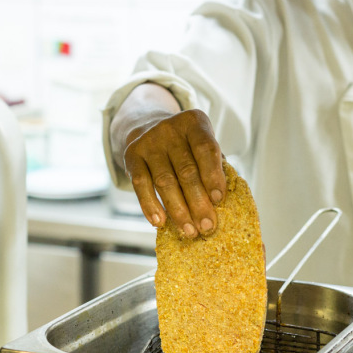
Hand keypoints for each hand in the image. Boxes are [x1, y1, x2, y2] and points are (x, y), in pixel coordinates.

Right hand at [123, 108, 224, 237]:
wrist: (147, 126)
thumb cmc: (186, 145)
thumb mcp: (201, 144)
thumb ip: (213, 166)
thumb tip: (222, 202)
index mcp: (194, 122)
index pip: (205, 149)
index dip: (213, 175)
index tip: (218, 200)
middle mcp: (170, 128)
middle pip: (186, 170)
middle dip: (198, 202)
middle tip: (207, 226)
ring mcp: (148, 141)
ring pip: (164, 181)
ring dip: (178, 210)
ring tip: (189, 230)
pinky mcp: (131, 155)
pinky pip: (140, 184)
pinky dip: (150, 205)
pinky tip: (160, 223)